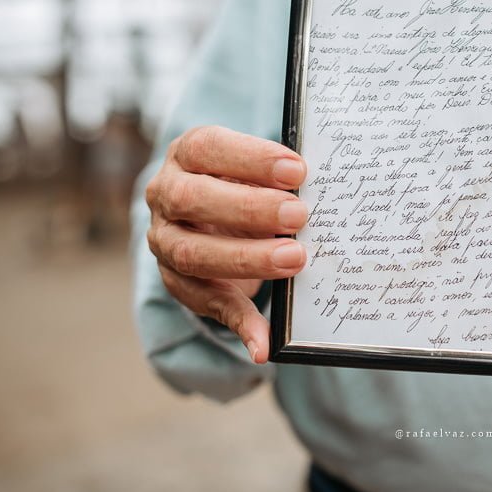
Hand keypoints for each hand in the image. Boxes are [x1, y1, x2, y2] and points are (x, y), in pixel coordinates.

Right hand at [144, 125, 308, 363]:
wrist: (209, 217)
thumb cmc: (243, 183)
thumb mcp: (253, 170)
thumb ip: (277, 178)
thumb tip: (326, 190)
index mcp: (187, 155)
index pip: (207, 147)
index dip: (250, 158)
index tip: (297, 170)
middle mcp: (165, 195)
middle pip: (192, 199)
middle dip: (248, 208)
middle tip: (299, 216)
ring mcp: (165, 241)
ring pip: (192, 253)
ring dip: (246, 259)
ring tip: (294, 260)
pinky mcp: (177, 283)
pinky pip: (206, 304)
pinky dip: (239, 324)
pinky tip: (264, 343)